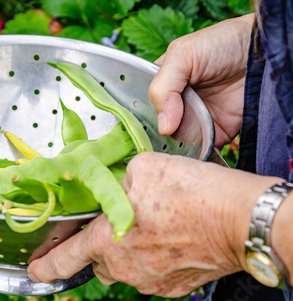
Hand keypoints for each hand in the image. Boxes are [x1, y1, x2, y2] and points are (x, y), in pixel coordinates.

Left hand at [27, 153, 280, 296]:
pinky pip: (149, 271)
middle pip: (97, 260)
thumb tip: (112, 185)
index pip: (64, 260)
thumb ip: (115, 180)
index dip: (45, 266)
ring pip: (124, 266)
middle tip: (111, 222)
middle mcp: (124, 268)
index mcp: (106, 242)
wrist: (240, 220)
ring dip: (126, 249)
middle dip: (97, 244)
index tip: (35, 269)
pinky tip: (165, 235)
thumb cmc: (191, 194)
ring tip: (147, 224)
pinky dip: (150, 255)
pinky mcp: (173, 286)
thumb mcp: (142, 168)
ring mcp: (150, 282)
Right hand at [149, 14, 254, 147]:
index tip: (136, 132)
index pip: (142, 106)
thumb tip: (163, 126)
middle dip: (155, 138)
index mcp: (162, 85)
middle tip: (157, 144)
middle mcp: (175, 105)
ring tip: (173, 152)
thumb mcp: (183, 55)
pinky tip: (189, 156)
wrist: (264, 54)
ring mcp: (194, 120)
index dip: (138, 119)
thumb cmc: (222, 44)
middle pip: (157, 129)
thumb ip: (163, 87)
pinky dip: (195, 155)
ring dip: (174, 149)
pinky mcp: (215, 133)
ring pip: (176, 143)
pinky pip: (200, 150)